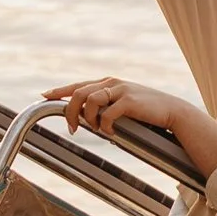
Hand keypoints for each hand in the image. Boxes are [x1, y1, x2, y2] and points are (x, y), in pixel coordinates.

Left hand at [45, 74, 194, 148]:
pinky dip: (105, 125)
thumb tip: (85, 119)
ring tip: (94, 130)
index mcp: (107, 82)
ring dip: (87, 119)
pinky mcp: (129, 101)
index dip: (59, 90)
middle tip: (72, 129)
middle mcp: (111, 82)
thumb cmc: (145, 112)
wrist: (171, 111)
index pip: (77, 85)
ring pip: (89, 101)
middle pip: (78, 93)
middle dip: (69, 112)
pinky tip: (111, 132)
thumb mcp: (122, 105)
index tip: (44, 96)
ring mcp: (120, 90)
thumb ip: (105, 107)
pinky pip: (107, 114)